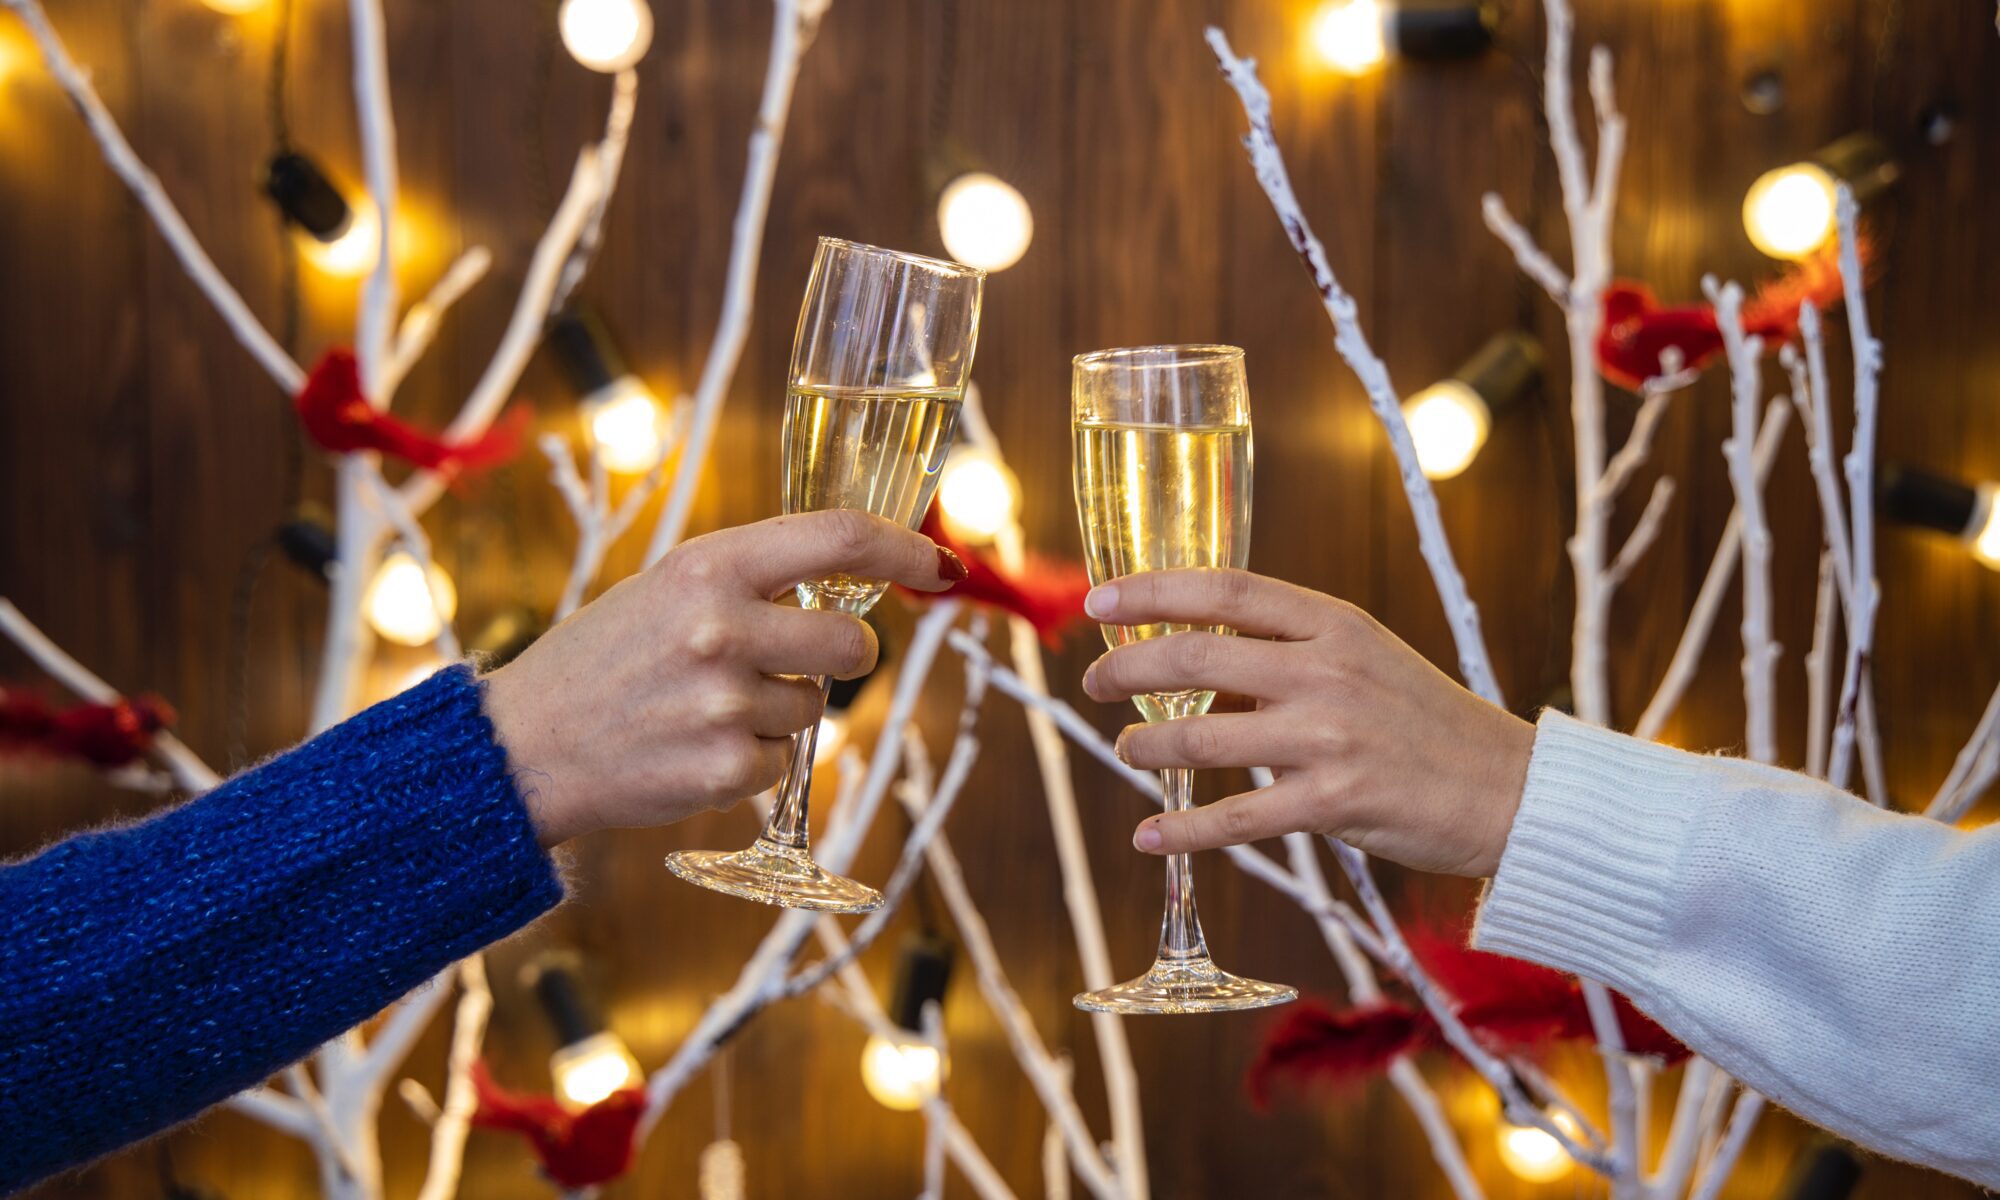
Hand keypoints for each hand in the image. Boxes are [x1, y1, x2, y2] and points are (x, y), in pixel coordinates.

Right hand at [484, 511, 966, 845]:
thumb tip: (851, 582)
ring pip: (816, 708)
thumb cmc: (602, 660)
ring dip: (780, 711)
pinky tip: (691, 747)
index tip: (941, 564)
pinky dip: (750, 759)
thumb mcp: (668, 589)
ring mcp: (726, 703)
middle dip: (843, 654)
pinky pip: (782, 760)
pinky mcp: (726, 769)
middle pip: (853, 641)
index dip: (905, 549)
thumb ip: (752, 580)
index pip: (839, 538)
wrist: (523, 747)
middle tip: (800, 659)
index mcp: (709, 566)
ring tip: (705, 707)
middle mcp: (722, 628)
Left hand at [1080, 569, 1534, 876]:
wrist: (1510, 790)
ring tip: (1126, 747)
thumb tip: (1198, 663)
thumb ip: (1290, 654)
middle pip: (1196, 656)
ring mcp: (1330, 737)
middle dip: (1127, 668)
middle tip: (1095, 682)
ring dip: (1146, 743)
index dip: (1152, 591)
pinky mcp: (1334, 802)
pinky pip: (1236, 816)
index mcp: (1335, 623)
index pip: (1226, 588)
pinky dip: (1182, 829)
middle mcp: (1327, 670)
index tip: (1100, 601)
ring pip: (1202, 735)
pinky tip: (1150, 836)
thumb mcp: (1366, 659)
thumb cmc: (1426, 723)